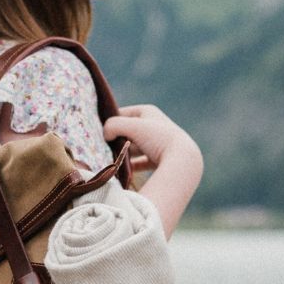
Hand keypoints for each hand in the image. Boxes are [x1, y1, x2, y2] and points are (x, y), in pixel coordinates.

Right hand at [102, 104, 202, 237]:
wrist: (183, 161)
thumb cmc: (158, 138)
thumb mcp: (132, 126)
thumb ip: (113, 125)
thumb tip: (105, 134)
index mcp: (148, 112)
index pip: (122, 113)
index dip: (111, 121)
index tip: (100, 132)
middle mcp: (154, 125)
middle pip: (128, 131)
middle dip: (116, 139)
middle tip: (104, 148)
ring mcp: (157, 143)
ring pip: (134, 147)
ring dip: (123, 154)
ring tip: (112, 160)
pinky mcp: (160, 160)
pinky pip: (141, 162)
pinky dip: (132, 166)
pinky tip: (123, 172)